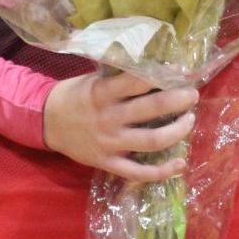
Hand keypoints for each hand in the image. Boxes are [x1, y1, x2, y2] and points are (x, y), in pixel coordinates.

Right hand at [42, 70, 197, 180]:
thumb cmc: (75, 95)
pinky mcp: (108, 163)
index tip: (182, 72)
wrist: (46, 122)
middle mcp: (108, 118)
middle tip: (192, 95)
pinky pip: (138, 172)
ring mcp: (109, 143)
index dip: (163, 75)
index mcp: (103, 92)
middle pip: (151, 109)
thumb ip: (120, 76)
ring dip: (177, 131)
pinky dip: (162, 171)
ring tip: (190, 120)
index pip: (138, 81)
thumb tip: (156, 66)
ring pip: (151, 141)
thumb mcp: (94, 79)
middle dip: (177, 101)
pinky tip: (181, 163)